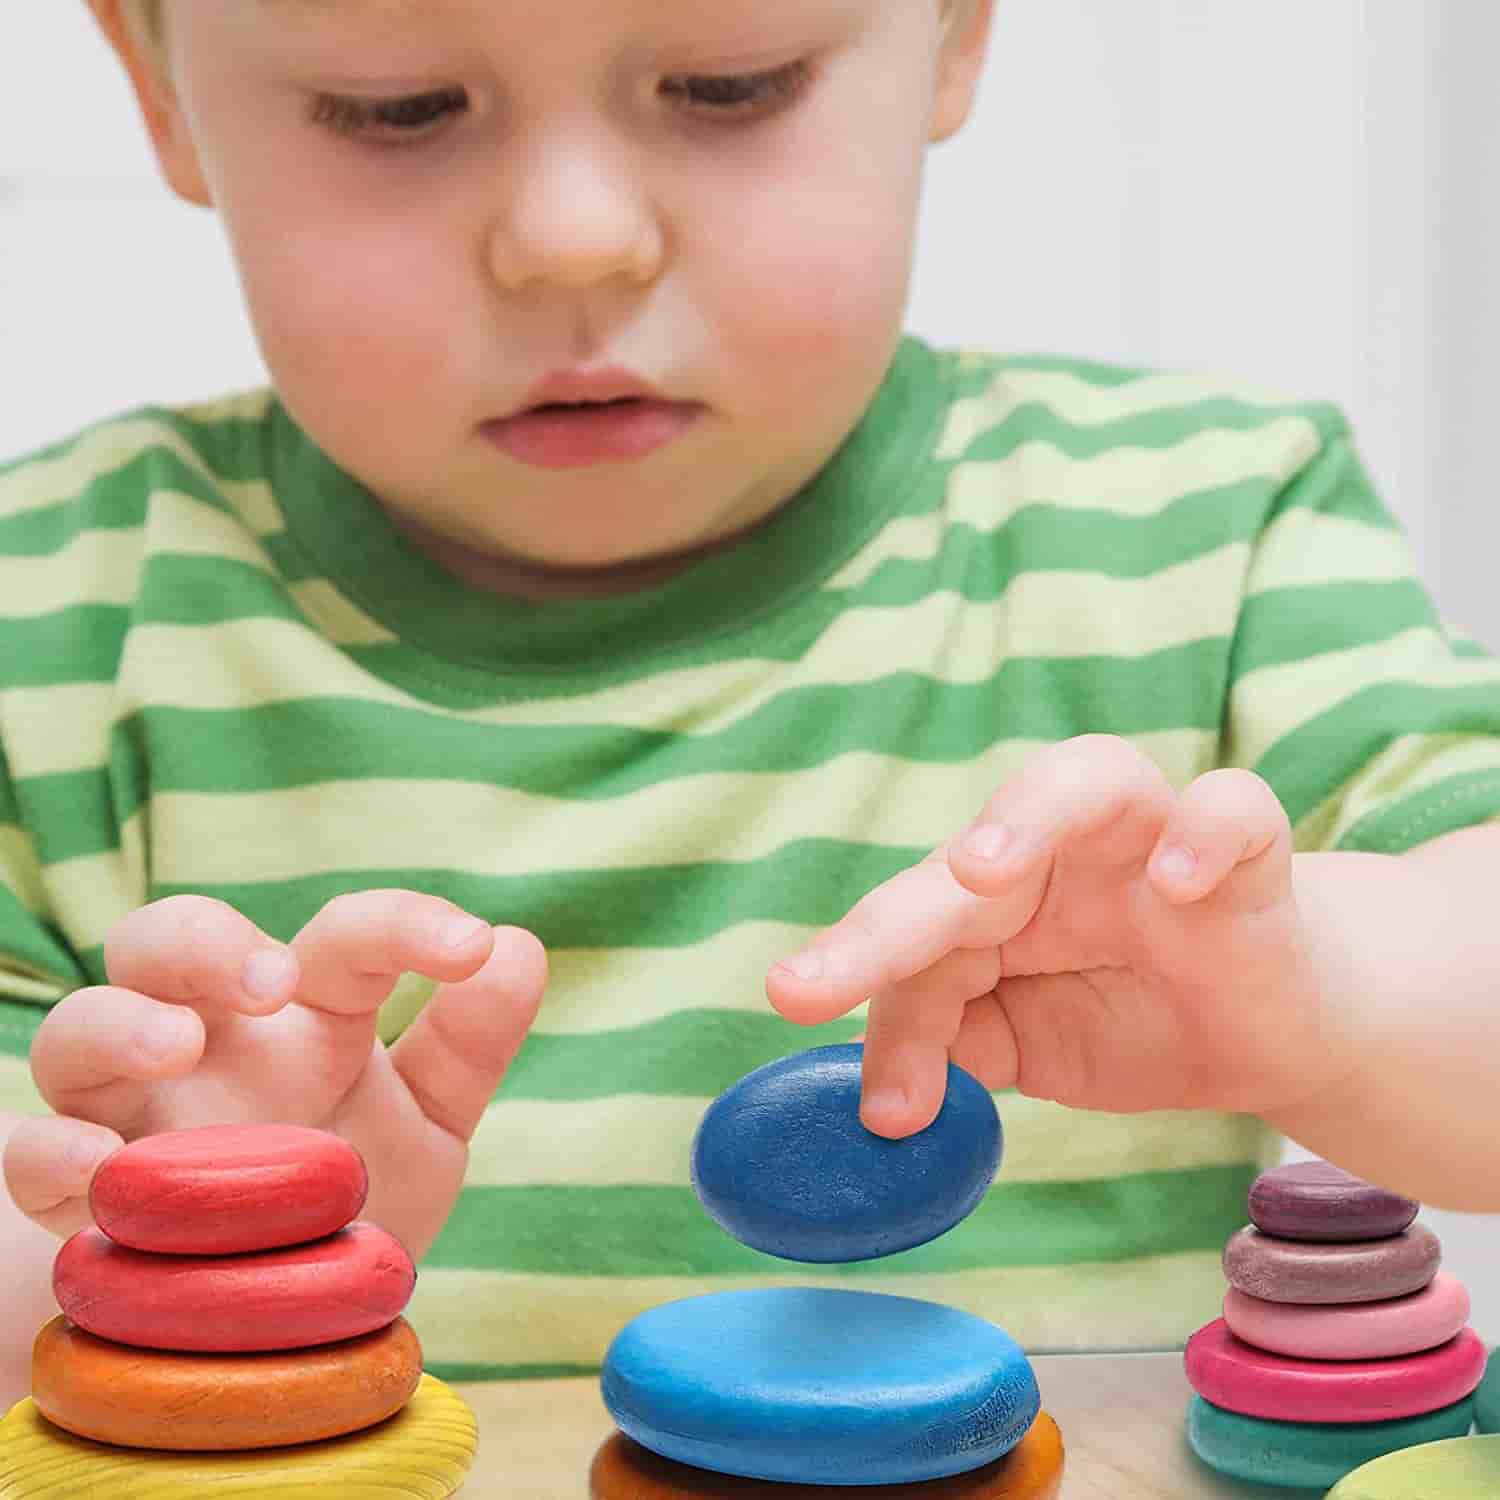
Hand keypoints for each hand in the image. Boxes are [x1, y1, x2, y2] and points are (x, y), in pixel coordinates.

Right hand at [3, 891, 545, 1256]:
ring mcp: (135, 1111)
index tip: (474, 945)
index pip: (345, 939)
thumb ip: (469, 1042)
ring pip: (81, 1027)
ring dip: (119, 1022)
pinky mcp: (82, 1191)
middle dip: (208, 941)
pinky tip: (100, 1172)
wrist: (270, 1309)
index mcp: (309, 1014)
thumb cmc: (348, 1185)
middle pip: (170, 940)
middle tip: (271, 982)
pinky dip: (53, 1152)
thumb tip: (519, 947)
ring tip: (176, 1042)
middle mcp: (214, 1042)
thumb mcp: (426, 1120)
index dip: (407, 925)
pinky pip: (33, 1151)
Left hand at [767, 735, 1355, 1138]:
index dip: (858, 968)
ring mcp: (1150, 842)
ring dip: (1027, 814)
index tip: (796, 1007)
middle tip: (825, 977)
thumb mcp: (1020, 1042)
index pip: (914, 922)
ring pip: (1092, 775)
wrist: (1263, 1035)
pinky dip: (1205, 834)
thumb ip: (946, 1043)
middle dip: (894, 917)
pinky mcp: (1249, 859)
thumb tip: (885, 1100)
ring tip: (982, 874)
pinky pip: (1235, 808)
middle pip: (970, 852)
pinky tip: (1176, 886)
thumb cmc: (1124, 1018)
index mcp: (994, 893)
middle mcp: (1058, 849)